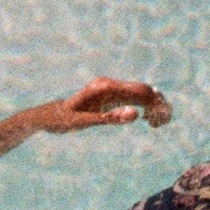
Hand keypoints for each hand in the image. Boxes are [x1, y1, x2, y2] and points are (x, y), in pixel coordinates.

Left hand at [19, 77, 172, 134]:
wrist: (49, 116)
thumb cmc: (63, 121)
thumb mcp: (84, 123)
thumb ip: (109, 118)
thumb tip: (136, 114)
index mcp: (106, 88)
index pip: (141, 91)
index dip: (156, 104)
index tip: (159, 122)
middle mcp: (111, 84)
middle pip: (145, 90)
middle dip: (159, 105)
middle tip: (160, 125)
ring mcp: (112, 89)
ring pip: (142, 93)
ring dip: (154, 106)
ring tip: (156, 124)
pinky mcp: (111, 96)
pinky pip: (134, 98)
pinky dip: (145, 107)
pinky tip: (146, 120)